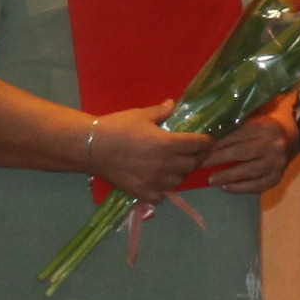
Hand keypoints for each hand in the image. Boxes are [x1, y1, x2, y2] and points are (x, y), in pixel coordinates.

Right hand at [79, 112, 215, 202]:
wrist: (91, 147)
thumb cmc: (117, 127)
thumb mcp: (141, 115)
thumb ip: (161, 112)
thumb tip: (173, 104)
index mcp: (167, 143)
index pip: (197, 144)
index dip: (205, 142)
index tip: (207, 140)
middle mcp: (165, 164)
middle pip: (192, 164)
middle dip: (197, 157)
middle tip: (194, 152)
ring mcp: (154, 181)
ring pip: (180, 180)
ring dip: (182, 172)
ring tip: (177, 166)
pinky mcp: (142, 192)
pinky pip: (162, 195)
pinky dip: (164, 189)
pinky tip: (160, 181)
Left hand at [192, 108, 294, 195]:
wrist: (292, 139)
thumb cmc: (265, 129)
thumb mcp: (254, 121)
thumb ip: (235, 127)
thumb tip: (208, 138)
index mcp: (265, 127)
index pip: (239, 135)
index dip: (220, 142)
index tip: (204, 148)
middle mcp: (273, 145)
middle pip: (243, 153)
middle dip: (221, 158)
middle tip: (203, 163)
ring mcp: (277, 163)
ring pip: (250, 171)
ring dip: (228, 176)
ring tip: (211, 180)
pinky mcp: (277, 177)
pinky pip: (257, 186)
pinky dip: (240, 188)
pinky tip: (225, 188)